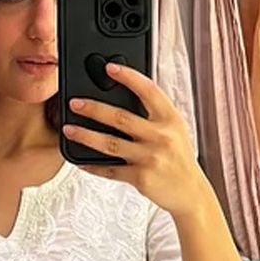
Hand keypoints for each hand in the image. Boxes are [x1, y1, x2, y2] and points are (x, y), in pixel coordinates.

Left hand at [62, 65, 210, 221]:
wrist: (190, 191)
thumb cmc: (179, 158)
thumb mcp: (175, 130)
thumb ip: (155, 114)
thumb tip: (127, 94)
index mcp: (170, 119)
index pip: (148, 91)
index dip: (129, 77)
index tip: (110, 68)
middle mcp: (161, 137)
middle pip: (120, 118)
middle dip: (93, 108)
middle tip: (75, 103)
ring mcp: (150, 158)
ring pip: (110, 144)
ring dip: (85, 135)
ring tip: (69, 129)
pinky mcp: (141, 178)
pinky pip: (111, 170)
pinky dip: (94, 166)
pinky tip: (81, 162)